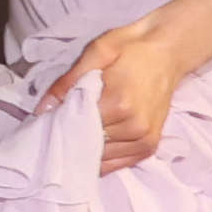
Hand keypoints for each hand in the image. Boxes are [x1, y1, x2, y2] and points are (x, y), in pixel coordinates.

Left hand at [42, 15, 187, 171]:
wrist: (169, 51)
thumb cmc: (132, 48)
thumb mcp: (97, 52)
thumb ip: (67, 82)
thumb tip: (42, 111)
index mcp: (119, 103)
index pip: (77, 126)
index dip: (60, 124)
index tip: (50, 120)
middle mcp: (134, 127)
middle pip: (88, 145)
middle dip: (72, 137)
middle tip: (63, 126)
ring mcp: (144, 140)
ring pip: (101, 158)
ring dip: (87, 150)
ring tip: (81, 132)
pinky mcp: (150, 147)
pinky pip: (117, 164)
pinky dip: (103, 157)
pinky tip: (95, 144)